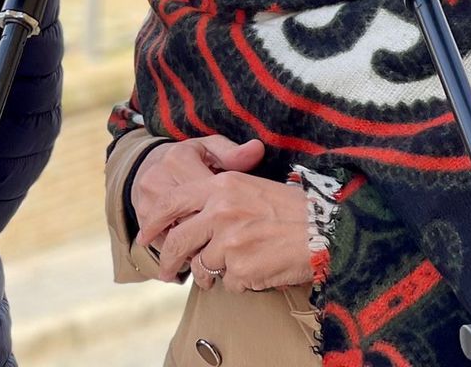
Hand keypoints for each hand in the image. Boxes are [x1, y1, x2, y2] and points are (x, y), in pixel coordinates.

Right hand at [132, 135, 264, 254]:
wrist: (148, 163)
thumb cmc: (190, 159)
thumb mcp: (210, 148)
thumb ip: (233, 153)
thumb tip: (257, 150)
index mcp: (179, 159)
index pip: (207, 193)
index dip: (226, 211)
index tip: (243, 223)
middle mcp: (158, 179)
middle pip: (190, 219)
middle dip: (212, 236)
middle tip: (234, 249)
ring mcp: (145, 200)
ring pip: (176, 235)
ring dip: (197, 249)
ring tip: (217, 260)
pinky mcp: (140, 217)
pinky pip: (164, 242)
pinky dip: (181, 251)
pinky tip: (197, 257)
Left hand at [154, 171, 311, 292]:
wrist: (325, 230)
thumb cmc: (292, 209)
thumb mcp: (250, 187)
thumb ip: (218, 197)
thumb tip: (190, 218)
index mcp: (221, 186)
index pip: (171, 203)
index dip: (154, 222)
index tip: (145, 236)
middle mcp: (220, 211)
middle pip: (178, 241)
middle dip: (169, 260)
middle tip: (168, 271)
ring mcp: (229, 241)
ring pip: (201, 267)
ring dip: (210, 274)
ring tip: (230, 269)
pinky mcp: (241, 268)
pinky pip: (227, 283)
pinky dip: (238, 282)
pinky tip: (257, 270)